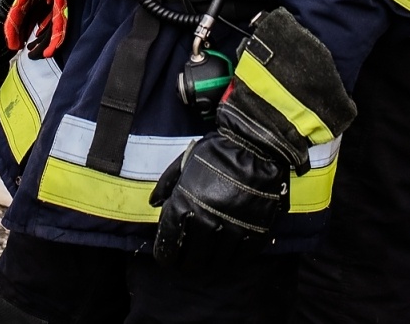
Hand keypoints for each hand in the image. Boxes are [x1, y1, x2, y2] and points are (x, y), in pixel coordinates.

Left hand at [149, 121, 287, 269]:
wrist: (255, 145)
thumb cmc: (216, 153)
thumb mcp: (184, 163)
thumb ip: (166, 184)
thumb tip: (154, 203)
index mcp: (186, 203)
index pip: (171, 239)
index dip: (166, 254)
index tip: (167, 258)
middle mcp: (207, 219)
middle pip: (193, 257)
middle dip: (187, 264)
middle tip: (186, 265)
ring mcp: (233, 227)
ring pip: (218, 260)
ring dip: (209, 264)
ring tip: (206, 263)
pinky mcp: (256, 230)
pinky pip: (242, 255)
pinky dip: (233, 259)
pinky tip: (227, 257)